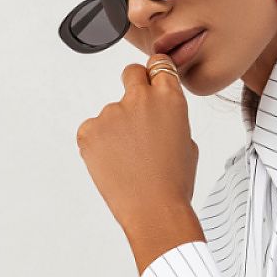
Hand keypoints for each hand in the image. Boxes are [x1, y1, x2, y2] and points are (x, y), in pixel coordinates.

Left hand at [76, 57, 197, 237]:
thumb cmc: (175, 183)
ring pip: (111, 113)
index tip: (152, 84)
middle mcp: (140, 98)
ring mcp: (111, 113)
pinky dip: (99, 145)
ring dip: (116, 130)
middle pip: (130, 73)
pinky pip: (92, 131)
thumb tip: (158, 117)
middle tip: (135, 118)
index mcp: (169, 98)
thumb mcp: (187, 143)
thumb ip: (171, 119)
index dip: (155, 76)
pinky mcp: (89, 130)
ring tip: (129, 161)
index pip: (159, 65)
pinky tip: (113, 165)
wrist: (155, 211)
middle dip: (133, 87)